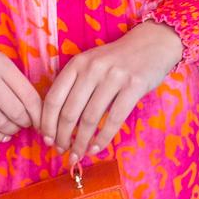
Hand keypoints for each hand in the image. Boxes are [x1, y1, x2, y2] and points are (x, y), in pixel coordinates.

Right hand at [0, 15, 43, 143]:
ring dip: (9, 130)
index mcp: (0, 63)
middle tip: (24, 126)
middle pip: (16, 111)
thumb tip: (34, 109)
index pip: (29, 96)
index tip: (40, 121)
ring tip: (10, 130)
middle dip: (24, 123)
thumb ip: (12, 79)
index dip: (38, 114)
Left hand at [40, 22, 184, 161]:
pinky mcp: (133, 87)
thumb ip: (74, 85)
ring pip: (90, 118)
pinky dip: (103, 138)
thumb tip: (56, 122)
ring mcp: (114, 77)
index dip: (47, 123)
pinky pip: (114, 119)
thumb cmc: (116, 60)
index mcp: (77, 63)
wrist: (152, 43)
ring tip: (77, 154)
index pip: (53, 99)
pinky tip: (96, 148)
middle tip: (62, 151)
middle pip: (69, 112)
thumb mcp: (90, 64)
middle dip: (62, 137)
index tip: (46, 139)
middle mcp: (92, 69)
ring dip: (81, 142)